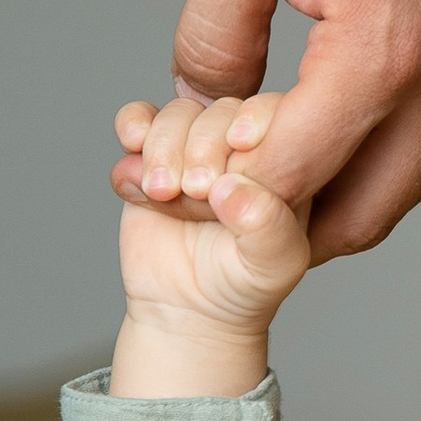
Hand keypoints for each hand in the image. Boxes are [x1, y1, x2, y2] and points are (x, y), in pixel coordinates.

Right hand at [109, 93, 311, 398]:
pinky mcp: (153, 156)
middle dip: (203, 145)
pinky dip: (133, 127)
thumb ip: (266, 226)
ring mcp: (195, 147)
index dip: (256, 120)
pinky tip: (134, 154)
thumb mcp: (273, 266)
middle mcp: (242, 145)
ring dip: (164, 146)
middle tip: (195, 191)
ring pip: (178, 114)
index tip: (240, 146)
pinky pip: (139, 119)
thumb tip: (232, 187)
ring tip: (163, 193)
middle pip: (222, 110)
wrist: (190, 311)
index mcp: (286, 159)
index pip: (279, 115)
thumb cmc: (245, 285)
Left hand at [165, 0, 420, 263]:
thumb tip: (196, 103)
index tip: (168, 189)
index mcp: (385, 52)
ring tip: (261, 176)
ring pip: (409, 186)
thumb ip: (213, 32)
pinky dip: (381, 158)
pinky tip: (323, 132)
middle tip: (214, 207)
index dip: (219, 197)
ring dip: (338, 200)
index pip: (293, 178)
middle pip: (364, 216)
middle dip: (282, 228)